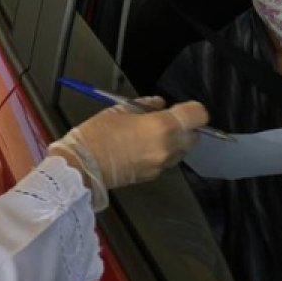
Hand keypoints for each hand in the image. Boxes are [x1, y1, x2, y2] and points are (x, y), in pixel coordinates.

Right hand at [52, 98, 207, 190]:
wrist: (83, 167)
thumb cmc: (98, 134)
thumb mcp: (119, 110)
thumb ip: (144, 105)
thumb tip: (159, 104)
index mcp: (162, 126)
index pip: (198, 115)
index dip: (192, 109)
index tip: (179, 107)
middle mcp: (168, 147)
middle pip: (194, 136)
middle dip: (185, 128)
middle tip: (165, 121)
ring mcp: (162, 164)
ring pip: (181, 151)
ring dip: (174, 141)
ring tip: (150, 135)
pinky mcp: (153, 176)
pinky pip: (166, 161)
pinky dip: (161, 153)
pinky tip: (141, 148)